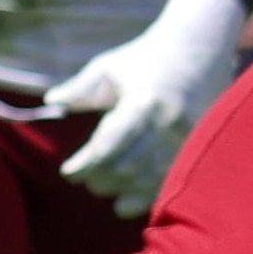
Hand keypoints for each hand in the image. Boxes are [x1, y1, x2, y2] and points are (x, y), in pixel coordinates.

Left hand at [49, 0, 252, 216]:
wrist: (200, 48)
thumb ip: (81, 88)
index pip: (109, 145)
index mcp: (143, 102)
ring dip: (122, 189)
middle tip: (86, 178)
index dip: (85, 165)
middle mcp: (168, 124)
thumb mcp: (109, 67)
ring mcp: (188, 139)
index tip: (68, 172)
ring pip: (150, 179)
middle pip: (128, 167)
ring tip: (104, 187)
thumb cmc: (147, 57)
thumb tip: (52, 103)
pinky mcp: (199, 147)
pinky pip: (172, 182)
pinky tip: (127, 204)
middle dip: (101, 179)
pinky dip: (147, 197)